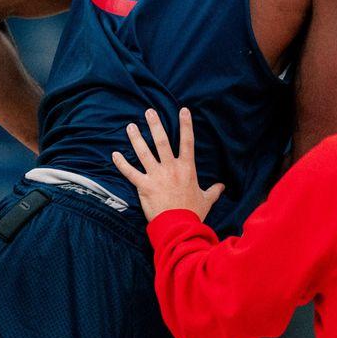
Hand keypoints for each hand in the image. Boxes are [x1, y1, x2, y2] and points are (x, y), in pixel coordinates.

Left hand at [112, 107, 224, 222]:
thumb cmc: (193, 213)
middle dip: (155, 125)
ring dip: (136, 139)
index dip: (186, 125)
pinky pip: (130, 172)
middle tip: (149, 112)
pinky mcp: (144, 186)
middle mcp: (171, 168)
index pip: (187, 142)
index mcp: (187, 168)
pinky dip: (121, 164)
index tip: (183, 110)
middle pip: (162, 141)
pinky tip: (114, 155)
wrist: (179, 227)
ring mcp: (156, 176)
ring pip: (144, 153)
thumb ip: (213, 191)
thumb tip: (222, 186)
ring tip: (130, 127)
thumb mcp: (206, 200)